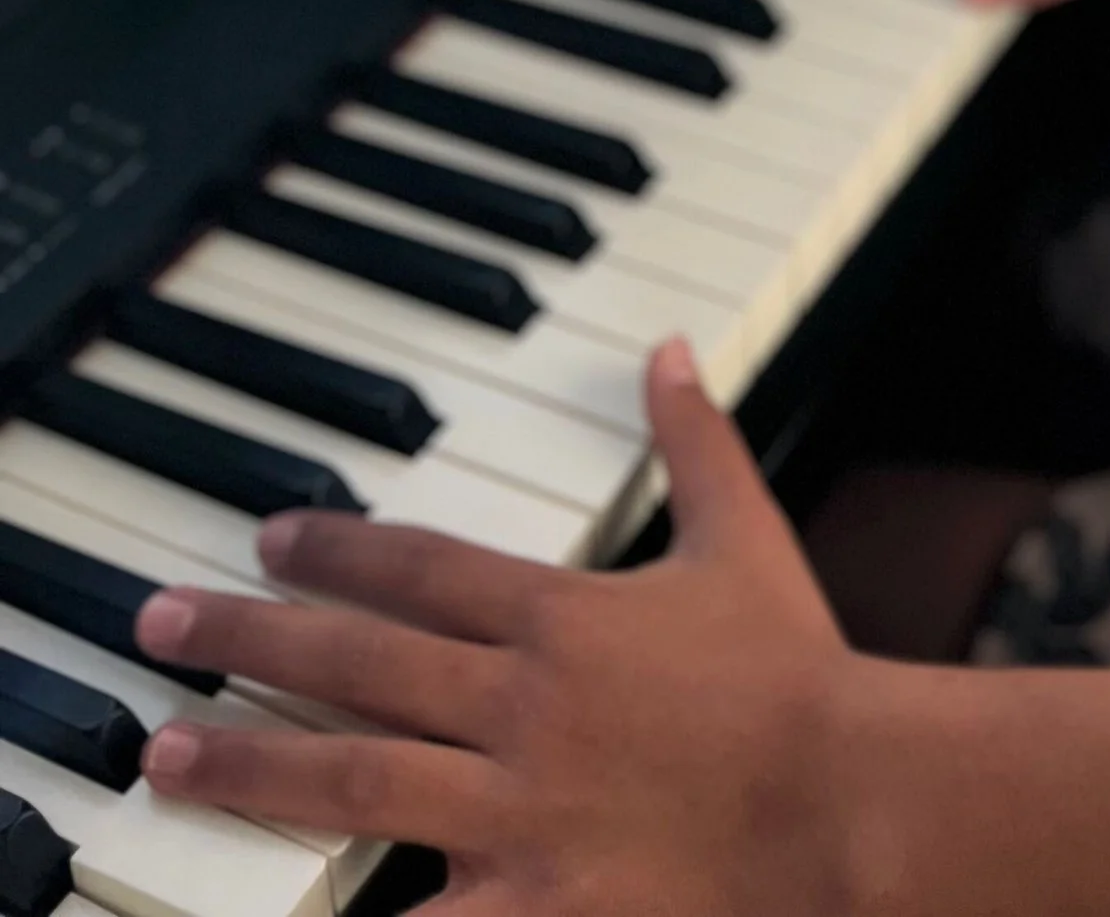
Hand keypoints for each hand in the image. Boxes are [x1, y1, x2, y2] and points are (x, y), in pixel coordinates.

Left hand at [137, 342, 859, 916]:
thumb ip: (695, 442)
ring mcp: (512, 812)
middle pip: (355, 660)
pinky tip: (263, 908)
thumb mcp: (746, 538)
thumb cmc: (800, 675)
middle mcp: (517, 707)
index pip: (420, 566)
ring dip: (249, 760)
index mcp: (562, 619)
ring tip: (168, 752)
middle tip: (161, 621)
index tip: (270, 534)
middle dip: (247, 636)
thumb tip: (668, 350)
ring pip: (350, 777)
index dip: (337, 544)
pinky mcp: (528, 908)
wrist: (846, 803)